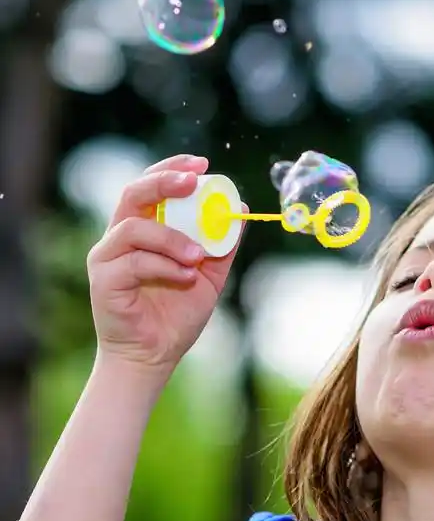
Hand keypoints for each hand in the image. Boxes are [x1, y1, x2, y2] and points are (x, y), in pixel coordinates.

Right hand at [88, 154, 244, 379]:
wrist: (155, 356)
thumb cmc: (176, 316)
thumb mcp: (210, 276)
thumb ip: (223, 245)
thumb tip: (241, 207)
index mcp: (144, 230)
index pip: (151, 186)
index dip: (173, 169)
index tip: (202, 164)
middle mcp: (121, 238)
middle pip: (134, 193)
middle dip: (165, 182)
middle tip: (194, 181)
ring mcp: (107, 257)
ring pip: (135, 227)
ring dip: (172, 237)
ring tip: (198, 256)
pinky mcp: (104, 280)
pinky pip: (134, 262)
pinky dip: (165, 265)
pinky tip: (186, 276)